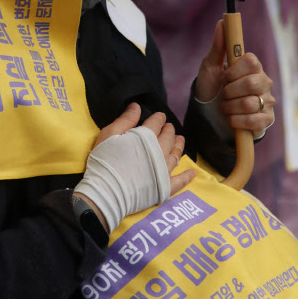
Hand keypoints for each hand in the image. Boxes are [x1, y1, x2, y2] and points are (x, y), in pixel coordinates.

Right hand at [77, 103, 195, 230]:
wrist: (106, 191)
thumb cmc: (105, 161)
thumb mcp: (109, 135)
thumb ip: (125, 120)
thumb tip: (137, 106)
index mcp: (146, 137)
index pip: (156, 123)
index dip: (159, 118)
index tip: (160, 117)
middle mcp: (159, 151)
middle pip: (168, 137)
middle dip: (169, 131)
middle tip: (169, 128)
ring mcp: (164, 169)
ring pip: (176, 155)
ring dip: (179, 146)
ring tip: (180, 141)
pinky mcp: (165, 186)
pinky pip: (180, 181)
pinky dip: (187, 176)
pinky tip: (192, 172)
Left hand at [195, 20, 274, 139]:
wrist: (209, 115)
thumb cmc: (211, 87)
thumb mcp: (210, 66)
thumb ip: (218, 45)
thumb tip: (222, 22)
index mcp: (253, 67)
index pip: (252, 62)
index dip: (234, 71)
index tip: (224, 76)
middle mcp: (264, 82)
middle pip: (252, 83)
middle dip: (230, 91)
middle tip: (223, 94)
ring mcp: (267, 101)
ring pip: (250, 104)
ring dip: (230, 107)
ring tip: (225, 107)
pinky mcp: (266, 120)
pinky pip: (254, 121)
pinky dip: (237, 121)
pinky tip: (231, 119)